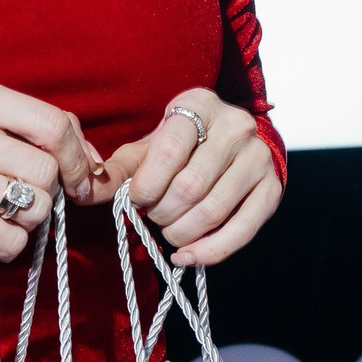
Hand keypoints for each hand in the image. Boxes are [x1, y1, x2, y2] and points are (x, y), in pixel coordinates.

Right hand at [0, 76, 105, 257]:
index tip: (80, 178)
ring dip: (28, 220)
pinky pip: (12, 240)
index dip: (77, 157)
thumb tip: (96, 164)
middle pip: (47, 171)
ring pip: (35, 206)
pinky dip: (9, 245)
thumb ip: (34, 131)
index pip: (55, 124)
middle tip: (20, 197)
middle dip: (46, 193)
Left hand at [104, 87, 282, 267]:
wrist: (233, 142)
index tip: (137, 199)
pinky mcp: (272, 188)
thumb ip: (123, 167)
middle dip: (162, 213)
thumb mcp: (153, 144)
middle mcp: (236, 126)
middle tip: (153, 216)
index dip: (147, 185)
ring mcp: (259, 157)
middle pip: (190, 186)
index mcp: (201, 104)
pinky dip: (210, 251)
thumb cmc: (185, 145)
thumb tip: (89, 191)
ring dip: (181, 233)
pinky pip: (242, 230)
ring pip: (213, 210)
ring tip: (170, 232)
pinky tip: (187, 256)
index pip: (169, 151)